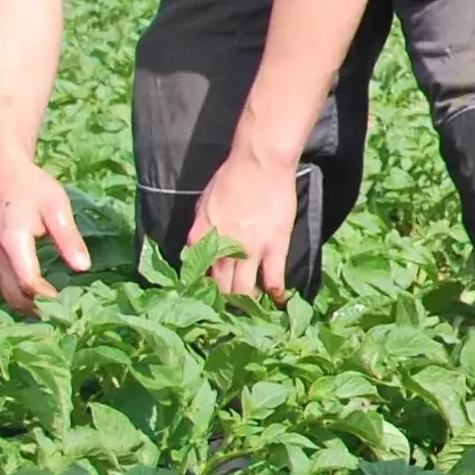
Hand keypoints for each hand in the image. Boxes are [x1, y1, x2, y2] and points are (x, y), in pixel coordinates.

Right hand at [0, 162, 89, 311]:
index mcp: (13, 242)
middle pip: (14, 295)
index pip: (28, 282)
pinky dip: (21, 294)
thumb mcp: (58, 207)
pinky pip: (5, 284)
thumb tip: (83, 268)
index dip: (48, 297)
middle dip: (38, 308)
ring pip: (7, 293)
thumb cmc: (33, 187)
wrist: (2, 172)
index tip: (69, 303)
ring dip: (29, 304)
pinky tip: (43, 296)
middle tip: (64, 315)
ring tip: (56, 309)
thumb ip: (68, 238)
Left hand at [188, 147, 300, 299]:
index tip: (209, 295)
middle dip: (223, 302)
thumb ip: (200, 228)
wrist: (259, 164)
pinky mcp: (273, 247)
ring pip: (243, 290)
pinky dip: (275, 293)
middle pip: (219, 287)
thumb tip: (198, 247)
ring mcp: (248, 250)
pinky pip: (273, 278)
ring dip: (246, 302)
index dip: (203, 287)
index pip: (196, 272)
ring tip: (252, 309)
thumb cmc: (231, 176)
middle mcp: (220, 250)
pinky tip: (278, 301)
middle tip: (231, 309)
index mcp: (200, 238)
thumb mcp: (204, 203)